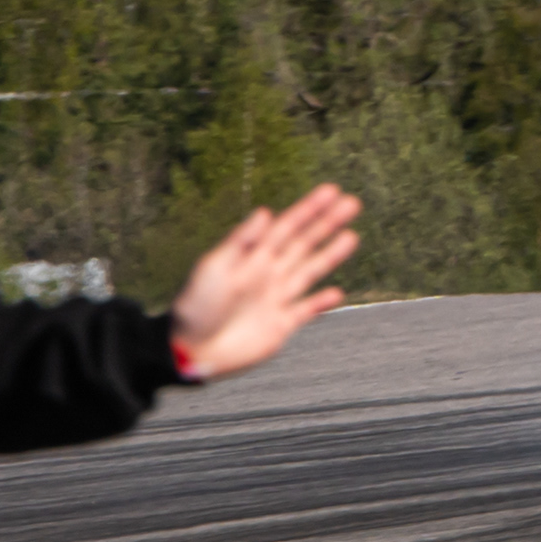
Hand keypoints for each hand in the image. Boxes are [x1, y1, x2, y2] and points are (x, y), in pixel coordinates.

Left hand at [169, 184, 362, 381]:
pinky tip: (336, 293)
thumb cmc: (195, 306)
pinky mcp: (280, 326)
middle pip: (304, 243)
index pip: (287, 226)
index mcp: (253, 257)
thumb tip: (267, 212)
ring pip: (310, 271)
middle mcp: (268, 273)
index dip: (309, 209)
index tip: (331, 191)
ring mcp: (276, 298)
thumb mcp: (214, 268)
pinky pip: (306, 310)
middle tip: (352, 203)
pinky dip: (321, 303)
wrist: (189, 350)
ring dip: (331, 254)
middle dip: (327, 223)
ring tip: (351, 237)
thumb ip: (241, 241)